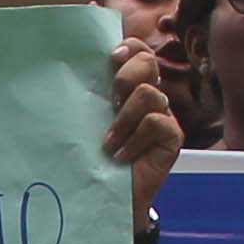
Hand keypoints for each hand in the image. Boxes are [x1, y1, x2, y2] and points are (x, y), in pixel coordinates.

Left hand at [102, 55, 180, 218]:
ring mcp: (163, 116)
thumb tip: (71, 60)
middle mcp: (149, 97)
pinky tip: (121, 156)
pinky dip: (135, 139)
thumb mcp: (86, 118)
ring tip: (109, 141)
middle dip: (125, 78)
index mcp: (129, 86)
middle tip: (110, 105)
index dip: (129, 47)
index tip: (111, 58)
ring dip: (124, 118)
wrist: (105, 196)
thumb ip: (89, 91)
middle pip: (147, 62)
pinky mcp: (172, 138)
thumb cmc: (92, 156)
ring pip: (150, 93)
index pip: (138, 51)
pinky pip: (157, 123)